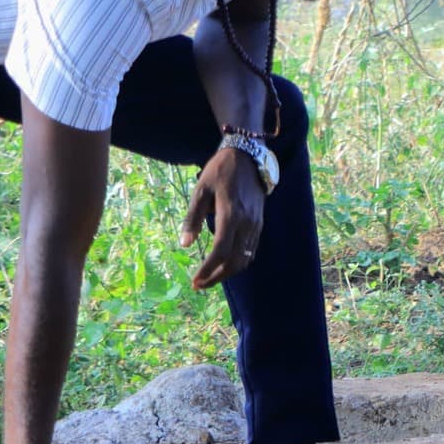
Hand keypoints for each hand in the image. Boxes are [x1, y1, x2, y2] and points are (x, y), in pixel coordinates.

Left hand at [183, 145, 266, 288]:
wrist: (249, 158)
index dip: (208, 269)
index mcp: (231, 215)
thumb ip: (193, 218)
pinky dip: (238, 262)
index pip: (220, 251)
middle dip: (216, 277)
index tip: (195, 280)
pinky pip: (251, 251)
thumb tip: (185, 244)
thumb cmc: (220, 172)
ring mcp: (256, 225)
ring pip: (245, 259)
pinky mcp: (259, 224)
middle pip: (234, 261)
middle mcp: (246, 223)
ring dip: (227, 272)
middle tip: (199, 284)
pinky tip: (225, 264)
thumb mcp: (201, 191)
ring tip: (210, 278)